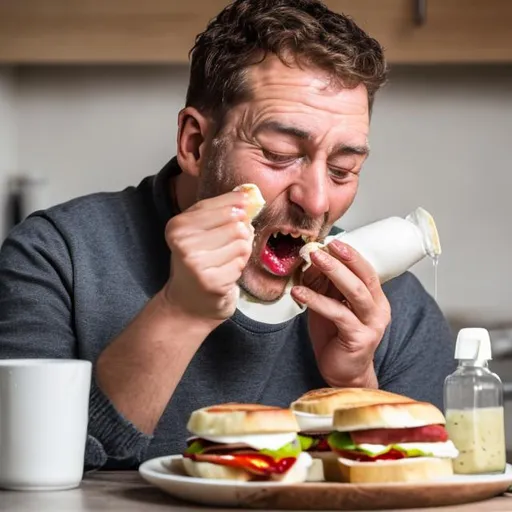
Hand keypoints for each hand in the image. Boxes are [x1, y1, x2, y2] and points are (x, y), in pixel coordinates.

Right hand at [163, 190, 253, 326]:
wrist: (188, 302)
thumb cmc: (198, 261)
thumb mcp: (200, 232)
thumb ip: (221, 211)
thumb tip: (249, 194)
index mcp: (178, 226)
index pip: (220, 205)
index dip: (238, 204)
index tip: (245, 204)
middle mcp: (183, 243)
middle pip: (236, 225)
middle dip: (241, 234)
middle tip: (228, 244)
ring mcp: (196, 264)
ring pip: (242, 244)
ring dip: (240, 253)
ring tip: (225, 261)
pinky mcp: (211, 282)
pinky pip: (241, 264)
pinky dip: (237, 269)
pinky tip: (224, 274)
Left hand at [290, 240, 390, 387]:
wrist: (342, 374)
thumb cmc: (336, 338)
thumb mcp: (329, 305)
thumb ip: (325, 286)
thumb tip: (312, 261)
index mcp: (374, 299)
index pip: (366, 270)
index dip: (350, 254)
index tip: (331, 241)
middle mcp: (378, 309)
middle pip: (363, 277)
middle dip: (342, 259)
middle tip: (321, 247)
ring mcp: (371, 324)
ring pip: (354, 292)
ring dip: (333, 273)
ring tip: (312, 260)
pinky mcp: (359, 338)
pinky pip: (338, 313)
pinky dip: (316, 300)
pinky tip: (299, 293)